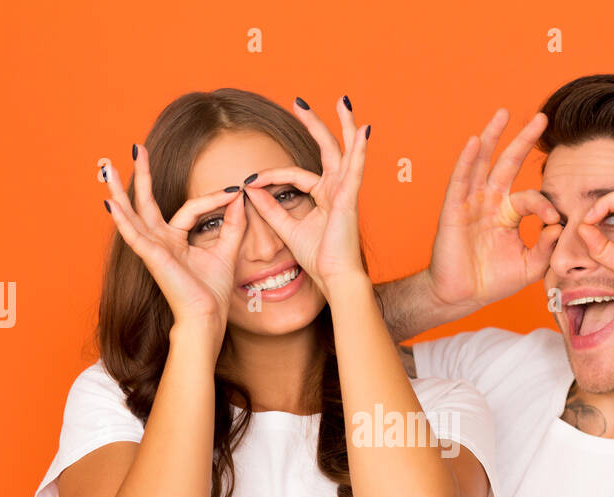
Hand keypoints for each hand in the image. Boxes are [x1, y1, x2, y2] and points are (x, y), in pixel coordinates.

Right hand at [102, 145, 246, 340]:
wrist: (207, 316)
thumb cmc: (212, 292)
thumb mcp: (227, 251)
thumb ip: (232, 225)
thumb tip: (239, 198)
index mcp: (175, 240)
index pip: (191, 208)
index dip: (213, 199)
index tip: (235, 191)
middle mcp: (160, 241)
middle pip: (146, 202)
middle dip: (142, 175)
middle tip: (137, 148)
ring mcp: (152, 248)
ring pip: (132, 213)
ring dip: (119, 190)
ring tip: (106, 168)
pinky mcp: (151, 257)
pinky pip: (134, 235)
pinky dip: (122, 220)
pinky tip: (110, 203)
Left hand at [241, 96, 368, 297]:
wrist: (335, 278)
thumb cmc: (319, 259)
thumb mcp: (287, 229)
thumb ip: (270, 209)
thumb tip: (252, 191)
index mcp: (324, 197)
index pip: (296, 175)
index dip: (272, 175)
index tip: (251, 180)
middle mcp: (337, 190)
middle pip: (327, 149)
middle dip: (314, 124)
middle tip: (300, 102)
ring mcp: (346, 192)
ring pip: (345, 150)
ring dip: (344, 125)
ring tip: (342, 101)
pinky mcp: (350, 198)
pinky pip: (356, 168)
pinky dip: (359, 148)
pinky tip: (362, 130)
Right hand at [426, 109, 561, 311]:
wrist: (462, 296)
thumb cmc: (492, 281)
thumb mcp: (529, 266)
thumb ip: (546, 248)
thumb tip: (559, 225)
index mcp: (507, 214)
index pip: (531, 198)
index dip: (544, 205)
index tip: (554, 221)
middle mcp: (489, 202)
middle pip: (507, 163)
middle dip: (523, 141)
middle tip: (541, 118)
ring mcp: (470, 203)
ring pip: (482, 163)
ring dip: (492, 137)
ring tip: (504, 113)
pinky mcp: (453, 210)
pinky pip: (460, 180)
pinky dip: (466, 160)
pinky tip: (474, 141)